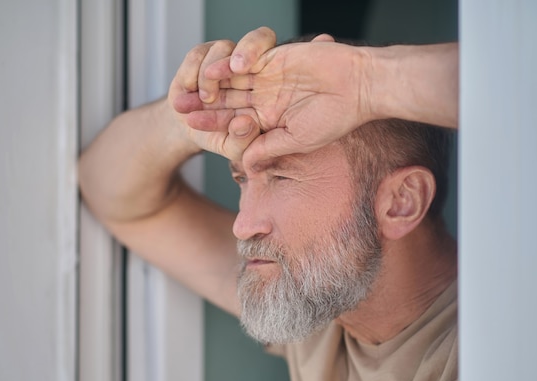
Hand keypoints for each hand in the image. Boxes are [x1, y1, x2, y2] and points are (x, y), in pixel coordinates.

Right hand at [169, 28, 275, 159]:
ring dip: (211, 73)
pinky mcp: (200, 56)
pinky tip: (188, 91)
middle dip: (235, 58)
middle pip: (253, 42)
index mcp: (268, 85)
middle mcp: (250, 65)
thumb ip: (243, 142)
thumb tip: (244, 123)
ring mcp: (225, 58)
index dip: (258, 53)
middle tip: (223, 78)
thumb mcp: (232, 148)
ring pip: (222, 48)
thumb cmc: (221, 137)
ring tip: (203, 99)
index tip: (240, 67)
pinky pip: (197, 55)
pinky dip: (192, 73)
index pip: (273, 56)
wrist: (190, 130)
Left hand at [176, 33, 375, 162]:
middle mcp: (267, 99)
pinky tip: (215, 71)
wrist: (359, 86)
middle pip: (228, 100)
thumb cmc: (334, 118)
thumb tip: (245, 167)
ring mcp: (270, 78)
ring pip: (234, 80)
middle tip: (177, 104)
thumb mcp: (296, 140)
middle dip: (203, 102)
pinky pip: (249, 59)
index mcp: (270, 121)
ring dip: (212, 82)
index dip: (212, 122)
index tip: (189, 125)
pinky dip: (232, 64)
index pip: (235, 122)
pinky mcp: (276, 57)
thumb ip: (267, 149)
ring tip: (189, 87)